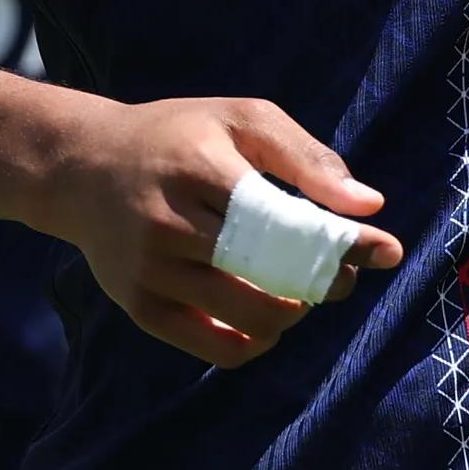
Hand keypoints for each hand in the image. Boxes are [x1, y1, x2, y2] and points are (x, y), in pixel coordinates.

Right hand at [33, 97, 402, 367]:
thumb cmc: (179, 138)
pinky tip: (267, 319)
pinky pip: (214, 349)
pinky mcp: (138, 306)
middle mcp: (168, 221)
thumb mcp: (239, 120)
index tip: (386, 250)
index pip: (285, 215)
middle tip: (342, 276)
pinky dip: (255, 343)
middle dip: (323, 281)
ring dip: (293, 313)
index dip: (342, 240)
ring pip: (248, 317)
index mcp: (198, 167)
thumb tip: (369, 206)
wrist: (81, 167)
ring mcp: (149, 270)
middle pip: (270, 272)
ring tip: (301, 294)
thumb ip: (306, 158)